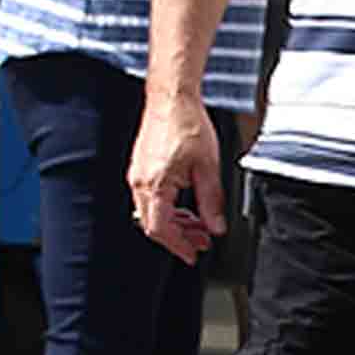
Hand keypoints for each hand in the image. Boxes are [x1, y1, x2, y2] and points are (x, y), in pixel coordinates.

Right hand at [130, 95, 224, 255]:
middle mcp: (140, 182)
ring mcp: (138, 175)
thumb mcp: (208, 168)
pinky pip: (151, 199)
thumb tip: (216, 226)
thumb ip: (212, 201)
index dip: (178, 246)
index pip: (161, 228)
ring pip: (152, 213)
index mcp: (154, 185)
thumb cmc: (187, 125)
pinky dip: (169, 209)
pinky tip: (186, 209)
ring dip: (176, 224)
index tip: (193, 255)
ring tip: (199, 228)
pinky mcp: (142, 169)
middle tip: (201, 244)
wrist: (172, 99)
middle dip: (179, 238)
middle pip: (154, 224)